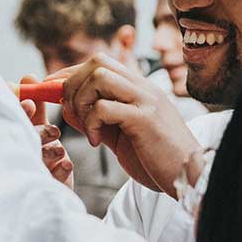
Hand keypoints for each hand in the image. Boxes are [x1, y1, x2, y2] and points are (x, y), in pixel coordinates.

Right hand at [18, 75, 73, 188]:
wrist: (55, 193)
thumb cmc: (43, 155)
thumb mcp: (39, 127)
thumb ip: (35, 105)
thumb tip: (28, 76)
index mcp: (16, 138)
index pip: (14, 122)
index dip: (20, 112)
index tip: (30, 103)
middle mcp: (19, 156)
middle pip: (23, 141)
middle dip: (35, 131)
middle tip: (48, 126)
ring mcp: (31, 173)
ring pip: (37, 159)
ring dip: (49, 150)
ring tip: (59, 147)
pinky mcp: (45, 190)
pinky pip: (52, 179)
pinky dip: (59, 169)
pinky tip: (66, 164)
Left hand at [50, 54, 200, 194]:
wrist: (191, 178)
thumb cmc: (157, 158)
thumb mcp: (121, 135)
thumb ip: (98, 119)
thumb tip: (69, 109)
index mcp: (139, 88)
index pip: (99, 63)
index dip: (69, 74)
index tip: (50, 89)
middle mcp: (144, 87)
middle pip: (97, 62)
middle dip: (71, 84)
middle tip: (70, 112)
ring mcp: (146, 100)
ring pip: (99, 77)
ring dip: (81, 101)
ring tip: (85, 127)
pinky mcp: (145, 119)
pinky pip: (105, 108)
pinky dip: (90, 124)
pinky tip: (95, 142)